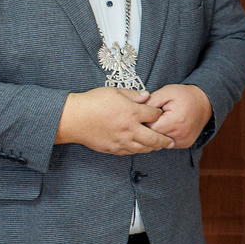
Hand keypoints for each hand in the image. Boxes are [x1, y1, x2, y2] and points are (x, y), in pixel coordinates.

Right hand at [56, 87, 171, 154]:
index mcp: (132, 113)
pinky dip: (138, 151)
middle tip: (171, 142)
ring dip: (153, 148)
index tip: (159, 113)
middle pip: (154, 137)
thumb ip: (134, 95)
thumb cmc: (93, 102)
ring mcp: (122, 141)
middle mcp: (130, 129)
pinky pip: (130, 152)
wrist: (73, 118)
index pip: (154, 115)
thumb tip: (147, 96)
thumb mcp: (115, 91)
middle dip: (165, 140)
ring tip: (159, 147)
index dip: (158, 113)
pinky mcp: (113, 149)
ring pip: (143, 148)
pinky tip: (141, 149)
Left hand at [146, 84, 213, 148]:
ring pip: (160, 142)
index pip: (150, 128)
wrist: (205, 102)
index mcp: (175, 121)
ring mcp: (183, 141)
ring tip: (161, 122)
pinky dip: (165, 137)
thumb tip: (138, 111)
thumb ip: (151, 101)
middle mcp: (180, 134)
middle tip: (152, 119)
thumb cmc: (186, 96)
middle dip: (150, 128)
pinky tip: (167, 127)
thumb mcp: (167, 92)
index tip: (146, 115)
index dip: (145, 121)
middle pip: (154, 137)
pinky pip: (168, 144)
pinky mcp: (185, 144)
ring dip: (158, 134)